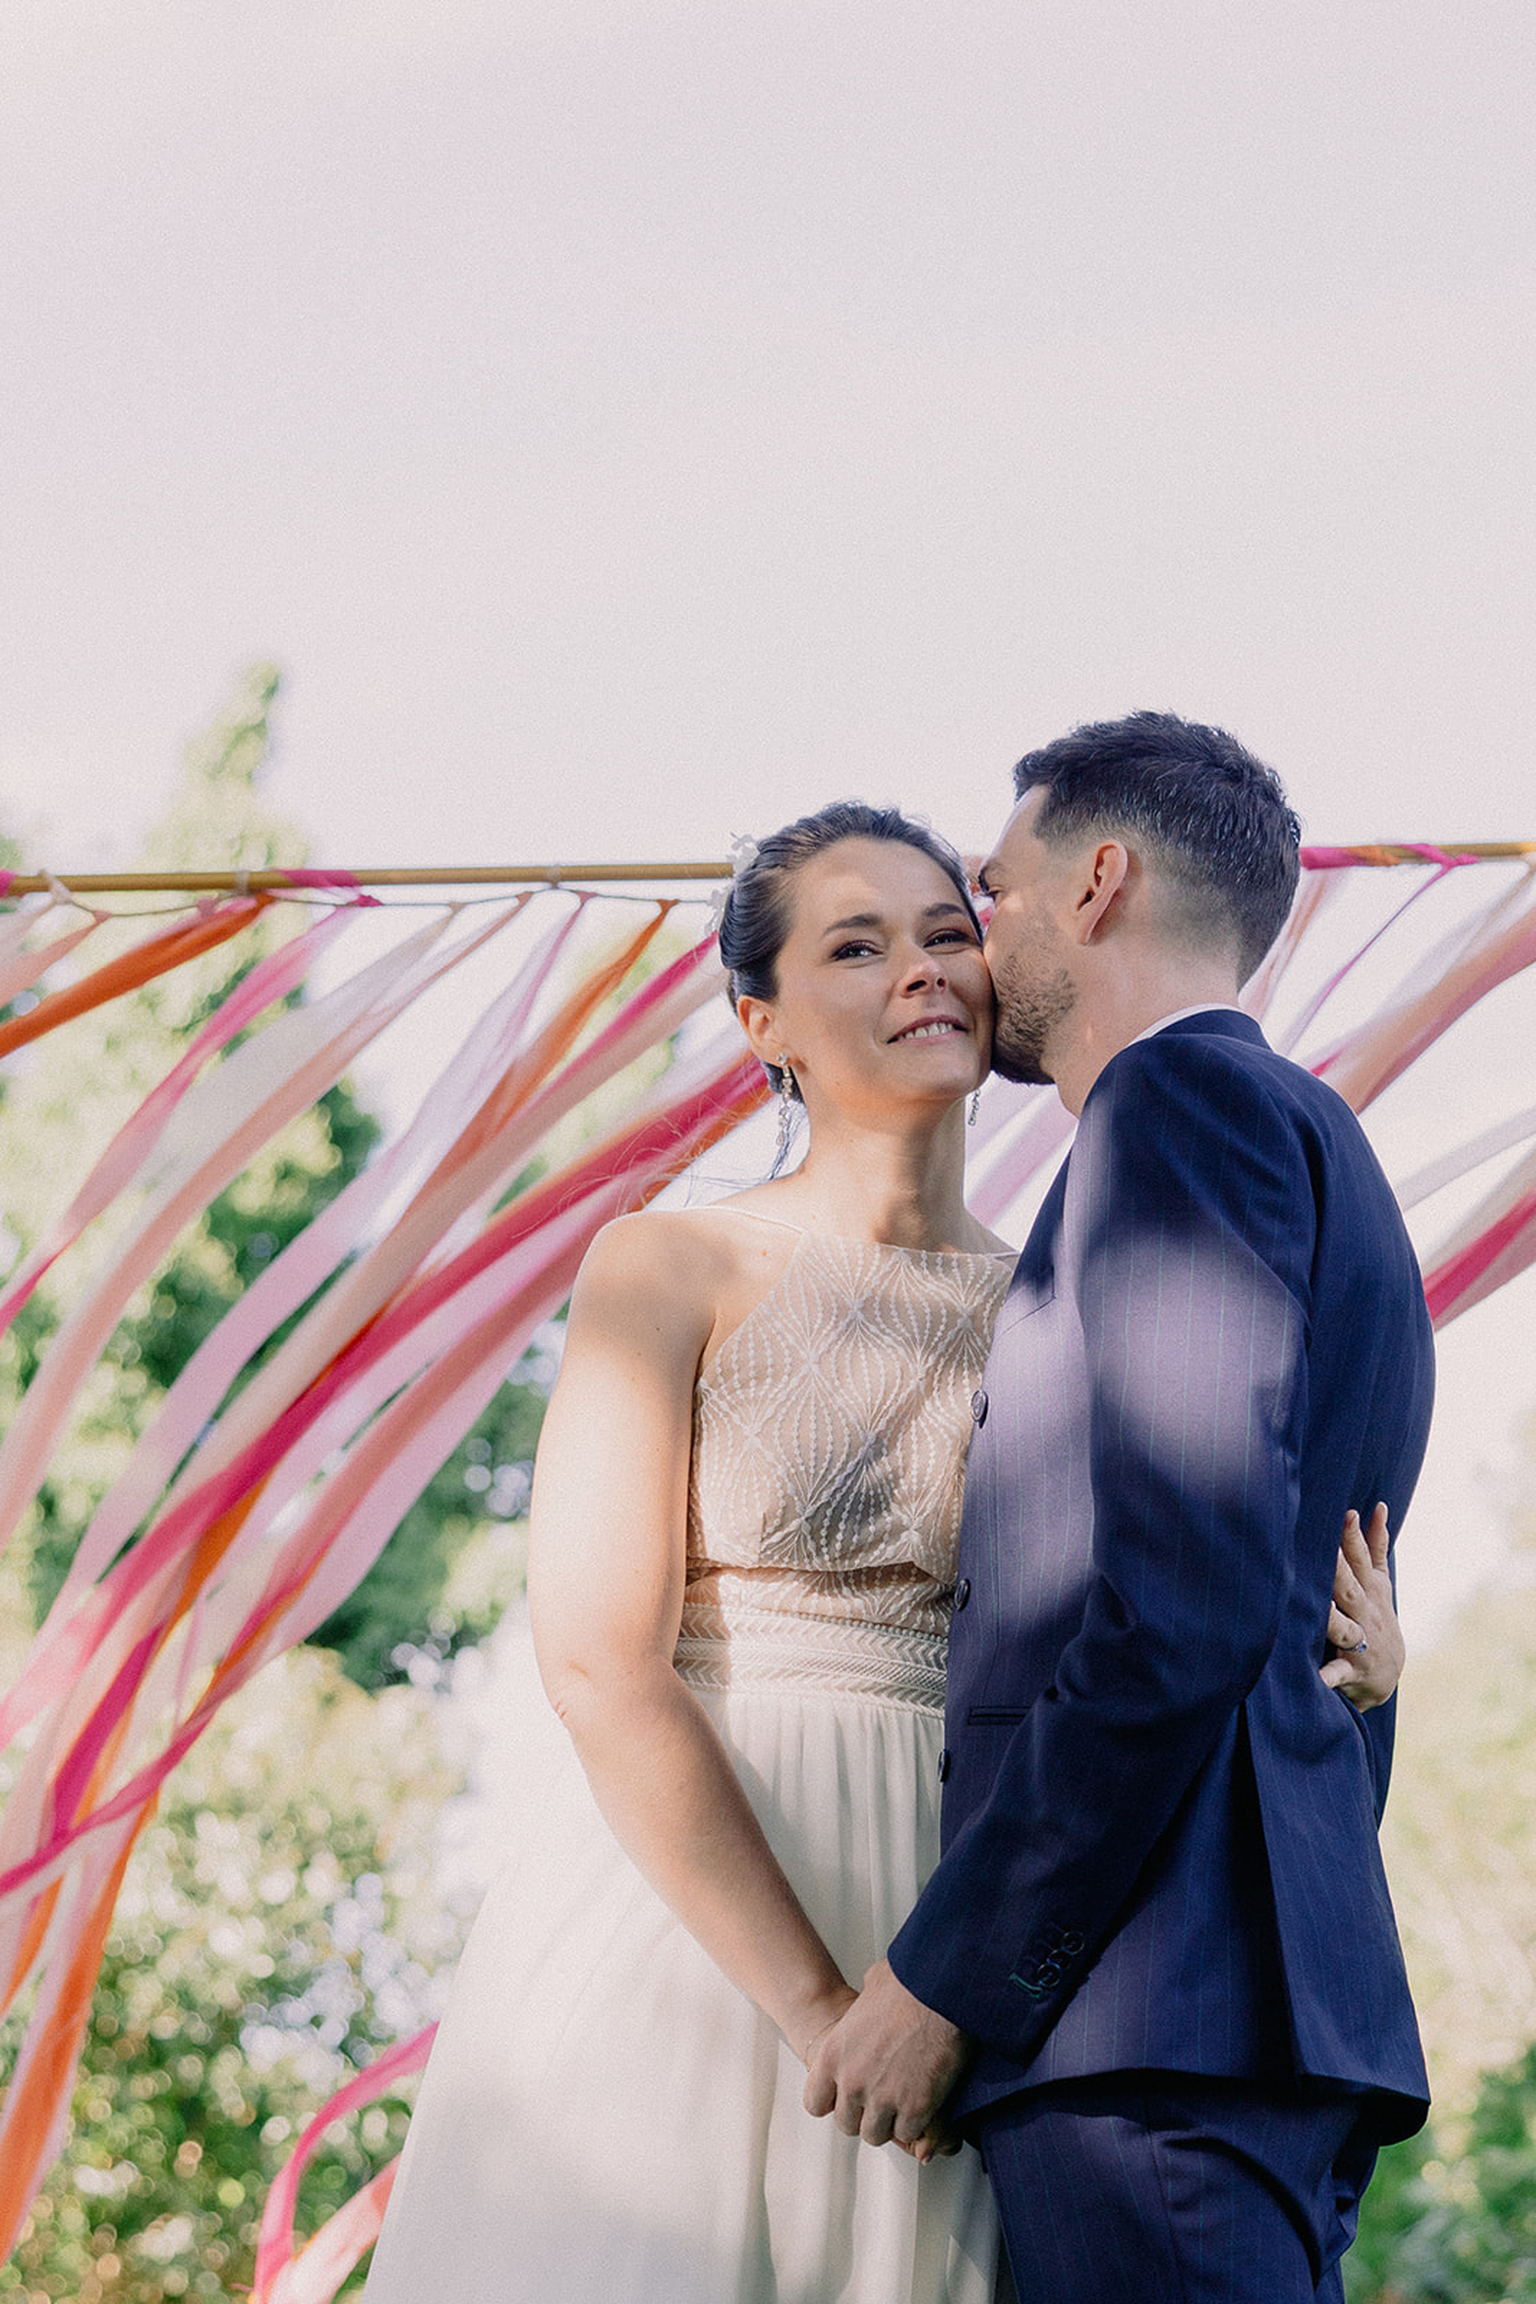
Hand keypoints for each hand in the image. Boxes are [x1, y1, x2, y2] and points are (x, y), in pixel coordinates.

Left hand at [803, 1959, 970, 2157]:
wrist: (939, 1993)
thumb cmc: (908, 1984)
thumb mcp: (871, 1987)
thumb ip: (864, 2006)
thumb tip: (874, 1994)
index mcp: (834, 2054)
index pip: (815, 2102)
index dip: (832, 2101)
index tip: (845, 2097)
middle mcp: (852, 2081)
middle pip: (846, 2124)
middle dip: (863, 2114)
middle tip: (879, 2100)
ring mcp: (882, 2099)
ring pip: (875, 2134)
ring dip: (888, 2123)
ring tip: (901, 2105)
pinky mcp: (914, 2109)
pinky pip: (907, 2134)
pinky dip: (915, 2124)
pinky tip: (922, 2104)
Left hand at [1320, 1504, 1403, 1709]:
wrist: (1387, 1675)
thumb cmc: (1375, 1618)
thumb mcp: (1380, 1582)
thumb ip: (1376, 1546)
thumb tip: (1378, 1506)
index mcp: (1371, 1591)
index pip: (1363, 1560)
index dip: (1356, 1537)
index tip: (1347, 1513)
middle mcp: (1366, 1613)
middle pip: (1350, 1587)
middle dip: (1340, 1567)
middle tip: (1326, 1549)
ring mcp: (1360, 1641)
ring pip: (1344, 1627)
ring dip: (1331, 1619)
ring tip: (1320, 1608)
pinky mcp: (1352, 1668)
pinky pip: (1339, 1673)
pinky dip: (1329, 1676)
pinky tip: (1318, 1678)